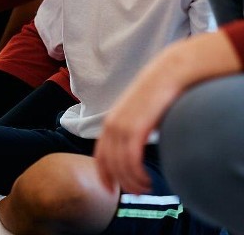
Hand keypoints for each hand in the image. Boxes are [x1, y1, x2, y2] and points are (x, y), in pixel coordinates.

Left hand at [95, 32, 241, 193]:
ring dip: (131, 182)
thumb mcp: (142, 113)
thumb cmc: (159, 93)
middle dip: (118, 181)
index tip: (109, 188)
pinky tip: (147, 181)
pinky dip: (136, 174)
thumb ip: (137, 128)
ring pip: (119, 163)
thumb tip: (140, 145)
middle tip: (135, 193)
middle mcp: (113, 122)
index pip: (99, 151)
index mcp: (112, 119)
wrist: (168, 72)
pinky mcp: (136, 126)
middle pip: (107, 161)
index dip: (102, 171)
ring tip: (146, 189)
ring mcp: (123, 124)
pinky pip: (131, 158)